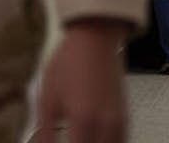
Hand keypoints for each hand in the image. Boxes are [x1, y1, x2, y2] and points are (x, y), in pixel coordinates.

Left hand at [37, 19, 128, 142]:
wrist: (95, 37)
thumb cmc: (70, 62)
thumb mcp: (46, 98)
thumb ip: (43, 132)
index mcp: (84, 119)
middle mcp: (105, 122)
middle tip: (69, 141)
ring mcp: (119, 119)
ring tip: (79, 140)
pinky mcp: (124, 114)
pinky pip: (121, 140)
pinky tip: (96, 141)